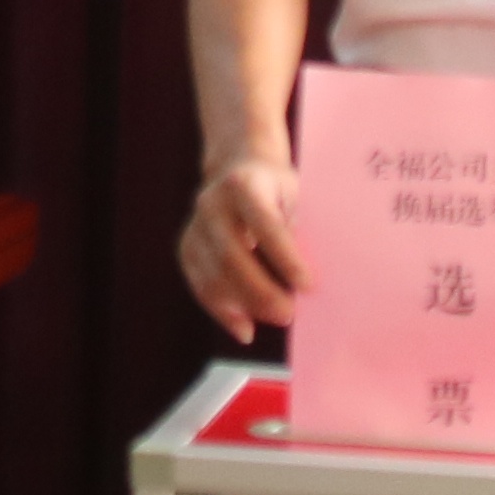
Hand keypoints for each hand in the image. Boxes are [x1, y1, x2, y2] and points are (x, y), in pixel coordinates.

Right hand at [179, 151, 304, 342]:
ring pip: (213, 275)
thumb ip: (295, 228)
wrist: (236, 165)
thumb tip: (303, 282)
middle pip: (232, 255)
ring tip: (276, 319)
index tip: (308, 285)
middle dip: (261, 291)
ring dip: (244, 306)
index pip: (265, 226)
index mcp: (244, 184)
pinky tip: (246, 330)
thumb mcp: (293, 193)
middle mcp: (212, 203)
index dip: (286, 258)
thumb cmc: (276, 186)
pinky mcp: (186, 247)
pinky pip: (200, 286)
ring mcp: (195, 226)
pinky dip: (223, 312)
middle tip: (289, 314)